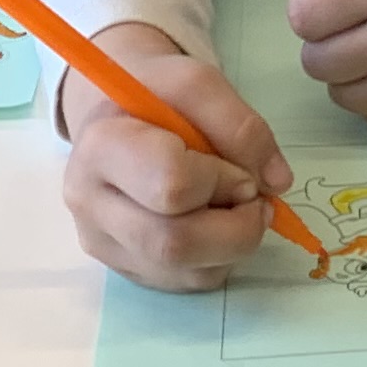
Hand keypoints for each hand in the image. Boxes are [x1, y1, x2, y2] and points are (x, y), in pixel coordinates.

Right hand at [57, 23, 289, 290]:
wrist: (118, 114)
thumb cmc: (157, 97)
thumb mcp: (198, 83)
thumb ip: (241, 125)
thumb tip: (276, 183)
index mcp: (101, 148)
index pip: (171, 185)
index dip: (222, 181)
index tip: (240, 168)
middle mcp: (90, 203)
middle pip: (173, 243)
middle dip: (235, 227)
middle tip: (252, 198)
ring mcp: (102, 243)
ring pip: (182, 271)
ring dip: (231, 245)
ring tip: (236, 209)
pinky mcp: (122, 268)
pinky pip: (183, 282)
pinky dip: (217, 259)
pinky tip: (215, 225)